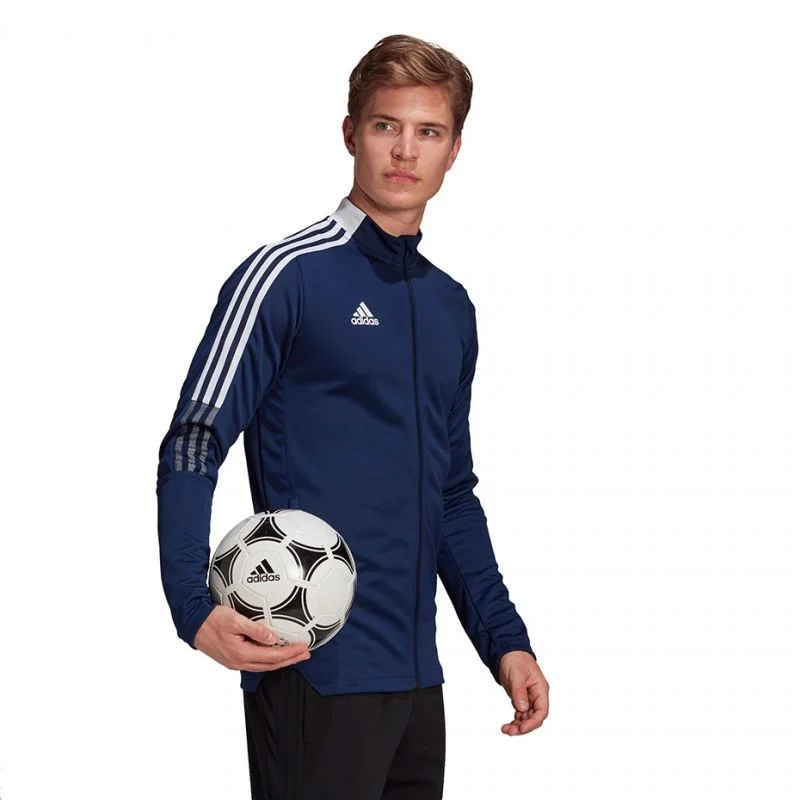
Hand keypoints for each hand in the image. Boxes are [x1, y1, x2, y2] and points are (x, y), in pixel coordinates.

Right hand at [194, 605, 310, 671]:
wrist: (193, 625)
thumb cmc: (212, 619)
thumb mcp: (234, 619)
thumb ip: (255, 629)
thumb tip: (273, 637)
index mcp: (242, 654)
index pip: (273, 657)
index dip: (291, 654)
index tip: (304, 648)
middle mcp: (239, 662)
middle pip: (271, 665)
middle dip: (290, 660)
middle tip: (305, 654)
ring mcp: (235, 663)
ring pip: (263, 666)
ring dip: (280, 661)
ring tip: (294, 655)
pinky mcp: (232, 659)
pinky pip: (255, 662)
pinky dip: (268, 659)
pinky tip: (273, 652)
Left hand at [497, 651, 548, 735]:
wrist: (507, 652)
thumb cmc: (515, 659)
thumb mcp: (516, 674)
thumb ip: (519, 692)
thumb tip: (522, 709)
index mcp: (540, 689)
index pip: (542, 711)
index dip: (533, 722)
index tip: (521, 728)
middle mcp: (537, 695)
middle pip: (534, 717)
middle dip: (523, 727)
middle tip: (510, 731)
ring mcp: (529, 698)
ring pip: (527, 718)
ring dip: (518, 726)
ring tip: (505, 730)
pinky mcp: (521, 699)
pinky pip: (521, 714)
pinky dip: (515, 721)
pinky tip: (508, 725)